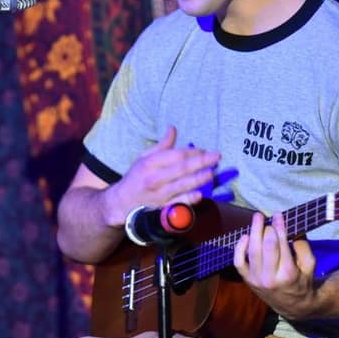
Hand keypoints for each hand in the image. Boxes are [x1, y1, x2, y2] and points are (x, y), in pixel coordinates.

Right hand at [103, 126, 219, 225]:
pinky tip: (199, 194)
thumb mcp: (144, 158)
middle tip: (217, 157)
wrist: (121, 203)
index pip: (175, 155)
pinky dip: (188, 199)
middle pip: (181, 168)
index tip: (205, 150)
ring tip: (211, 172)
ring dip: (198, 179)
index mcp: (149, 163)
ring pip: (181, 185)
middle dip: (201, 162)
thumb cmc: (136, 177)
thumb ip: (162, 145)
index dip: (192, 152)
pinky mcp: (161, 209)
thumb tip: (173, 128)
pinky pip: (177, 204)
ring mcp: (158, 194)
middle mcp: (154, 178)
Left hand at [234, 211, 317, 319]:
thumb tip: (291, 225)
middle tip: (267, 218)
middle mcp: (271, 278)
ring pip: (252, 252)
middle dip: (266, 229)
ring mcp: (257, 280)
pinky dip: (239, 248)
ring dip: (253, 232)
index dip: (279, 226)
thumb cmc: (302, 279)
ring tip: (257, 218)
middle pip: (266, 247)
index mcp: (288, 274)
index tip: (278, 214)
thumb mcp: (310, 264)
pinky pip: (239, 262)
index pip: (282, 244)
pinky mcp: (248, 280)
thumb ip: (302, 245)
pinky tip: (245, 236)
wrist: (292, 305)